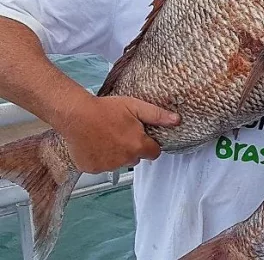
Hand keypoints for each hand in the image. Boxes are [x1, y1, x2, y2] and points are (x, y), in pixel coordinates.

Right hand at [56, 95, 179, 173]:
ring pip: (118, 163)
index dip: (149, 144)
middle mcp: (124, 159)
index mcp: (137, 146)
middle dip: (131, 148)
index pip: (154, 153)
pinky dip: (99, 158)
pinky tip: (94, 143)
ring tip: (105, 136)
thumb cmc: (105, 109)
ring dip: (115, 154)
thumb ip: (158, 116)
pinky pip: (100, 166)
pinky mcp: (91, 168)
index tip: (141, 136)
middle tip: (120, 132)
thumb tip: (176, 120)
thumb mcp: (135, 106)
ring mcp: (107, 166)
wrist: (75, 114)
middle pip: (135, 158)